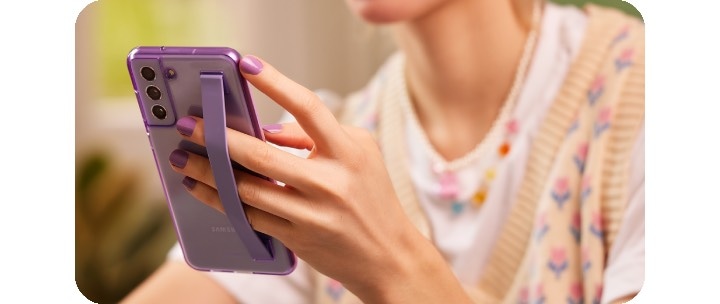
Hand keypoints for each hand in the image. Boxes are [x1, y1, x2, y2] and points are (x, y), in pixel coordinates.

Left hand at [169, 55, 470, 302]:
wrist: (388, 256)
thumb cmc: (372, 197)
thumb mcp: (361, 154)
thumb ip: (316, 138)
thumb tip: (266, 130)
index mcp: (349, 152)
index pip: (309, 108)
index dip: (276, 83)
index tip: (246, 65)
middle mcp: (331, 181)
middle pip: (261, 154)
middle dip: (218, 137)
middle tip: (189, 125)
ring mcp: (312, 212)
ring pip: (246, 189)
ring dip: (208, 173)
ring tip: (184, 158)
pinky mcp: (298, 237)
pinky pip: (249, 215)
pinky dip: (220, 200)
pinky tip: (201, 189)